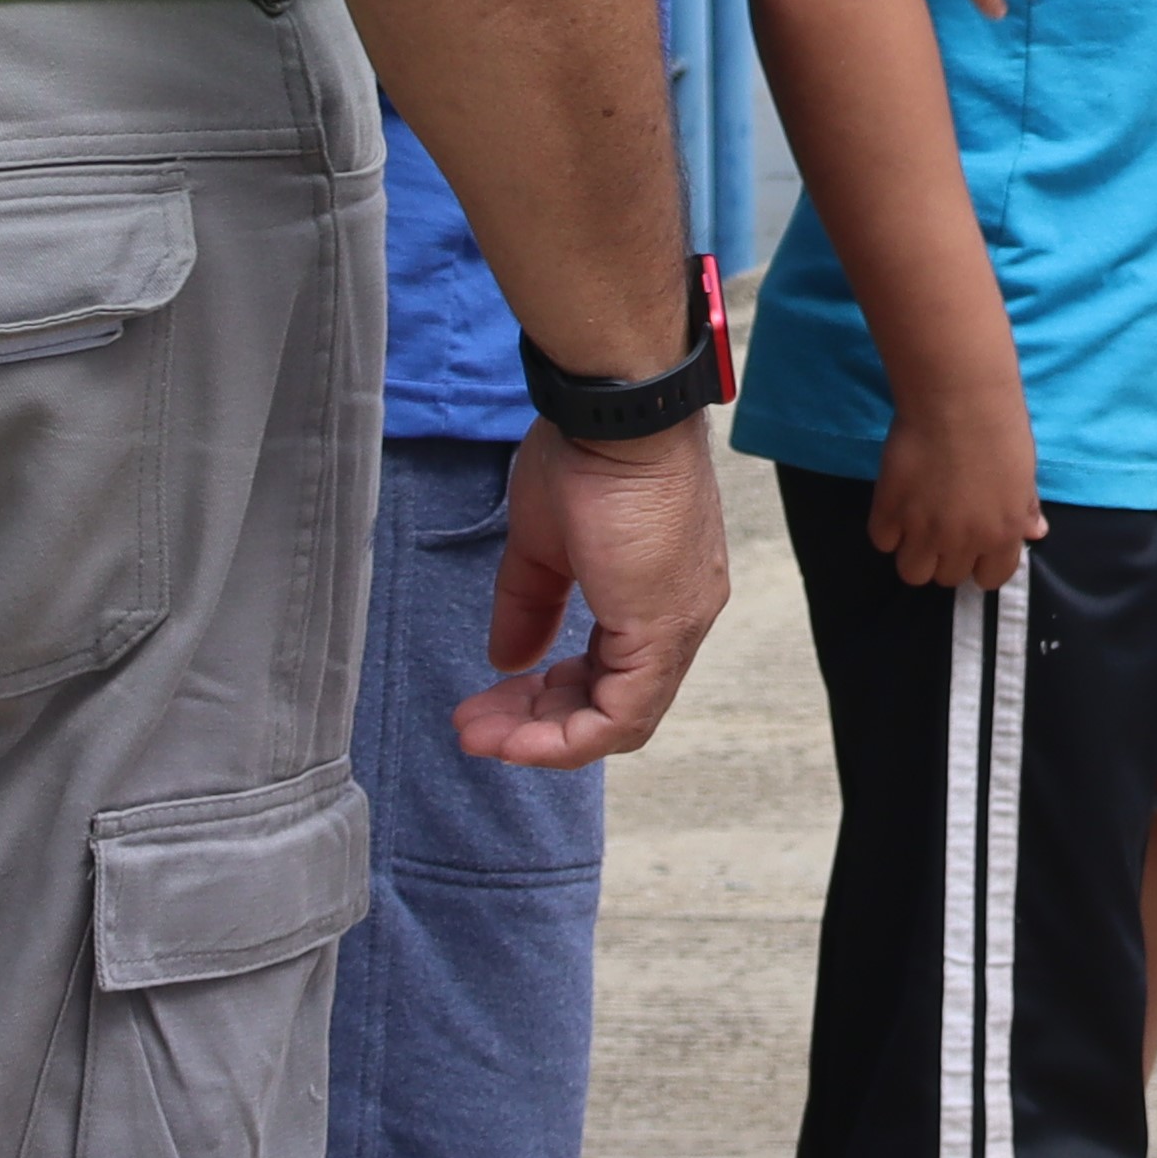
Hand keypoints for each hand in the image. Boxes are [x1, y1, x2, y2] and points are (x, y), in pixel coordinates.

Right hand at [458, 417, 731, 767]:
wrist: (615, 417)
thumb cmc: (588, 457)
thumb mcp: (545, 546)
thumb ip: (531, 606)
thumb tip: (509, 661)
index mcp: (658, 592)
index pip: (612, 673)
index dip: (551, 696)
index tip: (494, 696)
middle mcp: (681, 615)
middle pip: (611, 704)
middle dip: (536, 724)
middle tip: (475, 725)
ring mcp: (679, 625)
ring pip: (616, 719)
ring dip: (541, 737)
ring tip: (478, 733)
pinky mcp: (663, 630)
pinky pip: (620, 717)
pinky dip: (562, 739)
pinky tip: (510, 736)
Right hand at [865, 385, 1045, 590]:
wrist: (960, 398)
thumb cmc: (1001, 428)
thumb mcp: (1024, 472)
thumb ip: (1025, 509)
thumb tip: (1036, 533)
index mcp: (1003, 533)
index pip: (991, 579)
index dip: (981, 565)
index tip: (973, 546)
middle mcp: (964, 540)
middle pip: (947, 579)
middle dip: (945, 557)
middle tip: (943, 526)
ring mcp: (924, 529)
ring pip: (912, 573)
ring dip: (914, 552)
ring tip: (917, 522)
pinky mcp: (890, 511)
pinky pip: (883, 541)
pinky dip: (888, 528)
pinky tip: (898, 503)